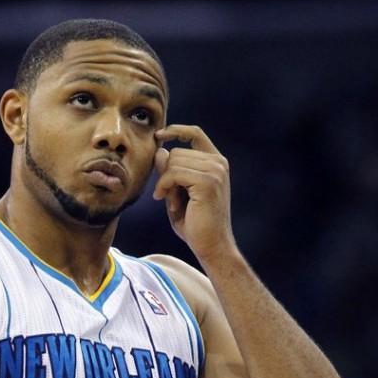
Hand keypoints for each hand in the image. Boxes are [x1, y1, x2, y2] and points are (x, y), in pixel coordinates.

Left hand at [153, 124, 235, 263]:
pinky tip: (170, 204)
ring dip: (165, 184)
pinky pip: (173, 173)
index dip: (176, 130)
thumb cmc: (196, 224)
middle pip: (176, 152)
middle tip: (169, 198)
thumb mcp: (178, 194)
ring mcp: (215, 171)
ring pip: (173, 162)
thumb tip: (160, 151)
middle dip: (166, 174)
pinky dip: (164, 187)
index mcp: (216, 163)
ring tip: (173, 203)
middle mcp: (218, 163)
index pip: (195, 133)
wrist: (212, 246)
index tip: (159, 135)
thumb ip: (170, 173)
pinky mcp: (208, 182)